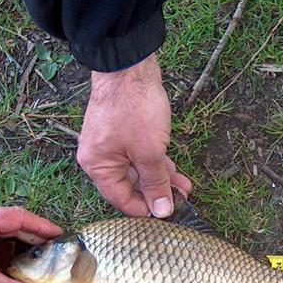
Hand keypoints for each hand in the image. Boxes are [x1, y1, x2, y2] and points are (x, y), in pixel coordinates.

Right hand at [78, 54, 191, 216]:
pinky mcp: (123, 133)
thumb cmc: (134, 107)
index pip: (121, 200)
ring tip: (184, 188)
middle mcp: (100, 158)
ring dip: (161, 179)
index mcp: (98, 166)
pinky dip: (157, 163)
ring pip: (138, 170)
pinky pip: (140, 156)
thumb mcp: (149, 152)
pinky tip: (175, 171)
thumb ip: (156, 183)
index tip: (167, 216)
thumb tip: (161, 211)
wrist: (130, 67)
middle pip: (130, 186)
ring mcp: (112, 144)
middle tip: (181, 202)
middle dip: (157, 194)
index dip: (145, 210)